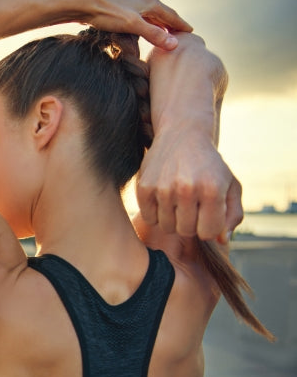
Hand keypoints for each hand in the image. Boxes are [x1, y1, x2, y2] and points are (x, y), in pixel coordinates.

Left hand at [75, 0, 192, 49]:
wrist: (84, 1)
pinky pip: (140, 11)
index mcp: (151, 2)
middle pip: (163, 12)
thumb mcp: (133, 26)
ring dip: (159, 21)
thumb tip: (174, 44)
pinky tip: (142, 23)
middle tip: (181, 33)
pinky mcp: (121, 1)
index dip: (181, 25)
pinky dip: (147, 19)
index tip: (191, 33)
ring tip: (164, 30)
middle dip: (172, 23)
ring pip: (151, 11)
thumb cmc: (108, 14)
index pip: (171, 16)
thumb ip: (153, 35)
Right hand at [136, 128, 242, 243]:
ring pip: (167, 227)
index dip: (209, 226)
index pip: (208, 233)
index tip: (207, 212)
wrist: (182, 134)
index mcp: (212, 189)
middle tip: (192, 206)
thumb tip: (221, 241)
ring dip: (173, 219)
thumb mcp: (230, 186)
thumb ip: (233, 215)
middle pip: (186, 232)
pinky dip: (156, 213)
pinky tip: (163, 198)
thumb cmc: (210, 165)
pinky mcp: (144, 187)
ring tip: (177, 202)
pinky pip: (149, 218)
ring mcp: (163, 188)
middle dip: (191, 223)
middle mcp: (187, 189)